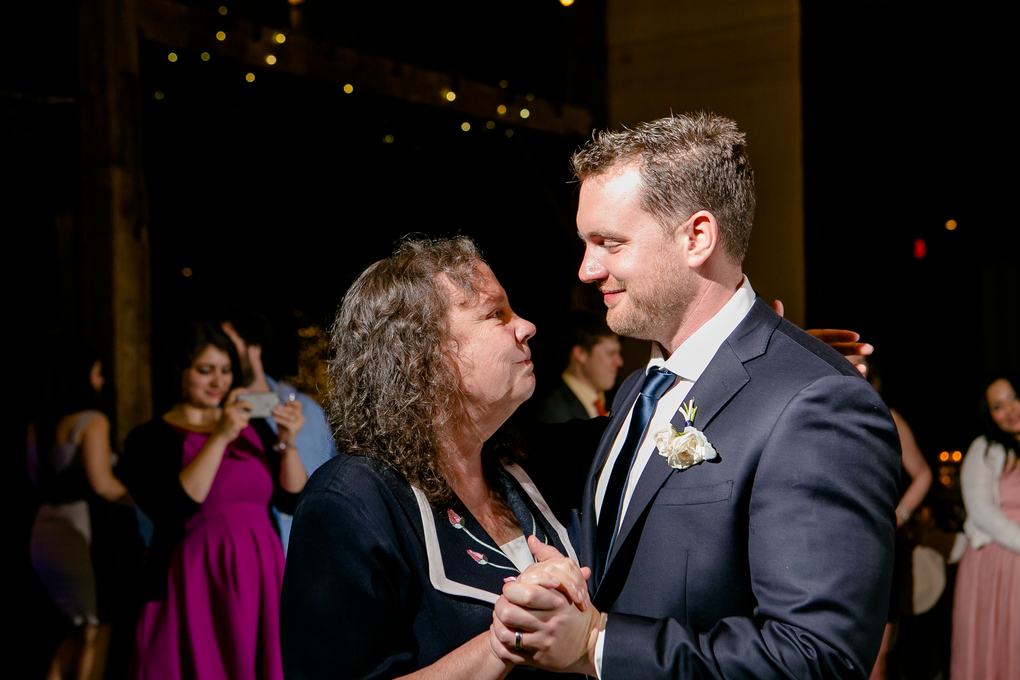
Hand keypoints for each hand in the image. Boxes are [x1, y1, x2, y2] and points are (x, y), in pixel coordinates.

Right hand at [214, 388, 251, 441]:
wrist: (219, 436)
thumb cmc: (226, 424)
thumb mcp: (227, 413)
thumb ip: (235, 409)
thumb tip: (250, 406)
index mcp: (226, 405)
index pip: (233, 393)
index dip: (241, 390)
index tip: (247, 391)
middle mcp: (228, 409)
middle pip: (244, 403)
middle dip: (250, 406)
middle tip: (251, 409)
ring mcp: (232, 417)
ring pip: (246, 416)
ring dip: (245, 420)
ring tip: (238, 423)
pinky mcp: (235, 424)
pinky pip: (245, 424)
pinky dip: (243, 426)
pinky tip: (236, 428)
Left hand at [272, 399, 304, 448]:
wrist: (285, 442)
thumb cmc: (284, 429)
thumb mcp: (283, 418)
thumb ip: (282, 412)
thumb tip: (278, 405)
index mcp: (300, 415)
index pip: (299, 405)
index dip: (292, 402)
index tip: (285, 401)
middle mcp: (302, 419)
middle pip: (293, 410)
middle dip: (283, 408)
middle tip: (275, 407)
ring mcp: (299, 424)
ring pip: (290, 416)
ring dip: (280, 413)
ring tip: (273, 411)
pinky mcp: (294, 429)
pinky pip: (286, 422)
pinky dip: (280, 420)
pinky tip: (274, 418)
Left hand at [489, 538, 600, 674]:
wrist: (591, 644)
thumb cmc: (576, 610)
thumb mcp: (570, 582)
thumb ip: (549, 558)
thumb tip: (532, 540)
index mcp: (557, 602)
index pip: (526, 593)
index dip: (510, 590)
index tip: (511, 589)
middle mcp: (550, 623)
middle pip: (510, 613)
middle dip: (500, 606)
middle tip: (503, 603)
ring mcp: (543, 643)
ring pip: (506, 634)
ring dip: (497, 624)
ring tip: (500, 619)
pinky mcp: (537, 660)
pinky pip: (508, 653)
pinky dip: (499, 643)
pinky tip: (502, 634)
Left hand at [772, 300, 870, 376]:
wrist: (769, 372)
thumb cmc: (772, 350)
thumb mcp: (776, 335)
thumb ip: (778, 320)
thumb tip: (776, 302)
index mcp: (808, 339)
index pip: (827, 335)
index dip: (841, 336)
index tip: (856, 336)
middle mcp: (817, 351)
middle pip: (838, 349)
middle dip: (854, 349)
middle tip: (870, 349)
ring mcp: (819, 364)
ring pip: (839, 364)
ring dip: (852, 366)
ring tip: (863, 369)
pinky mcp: (819, 377)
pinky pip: (833, 378)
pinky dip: (843, 380)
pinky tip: (855, 382)